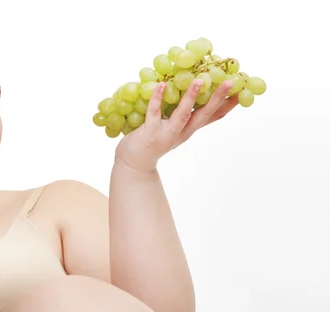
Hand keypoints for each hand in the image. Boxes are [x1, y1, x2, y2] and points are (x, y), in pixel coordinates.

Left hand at [114, 78, 237, 172]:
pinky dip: (158, 98)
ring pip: (183, 115)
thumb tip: (195, 90)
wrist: (134, 163)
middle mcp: (183, 132)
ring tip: (199, 80)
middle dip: (218, 98)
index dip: (230, 102)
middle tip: (231, 81)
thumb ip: (185, 113)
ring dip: (191, 98)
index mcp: (190, 129)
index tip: (244, 86)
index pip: (215, 115)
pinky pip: (154, 113)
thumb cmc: (154, 140)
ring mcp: (167, 133)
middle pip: (204, 114)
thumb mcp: (175, 128)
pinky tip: (162, 84)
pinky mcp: (150, 133)